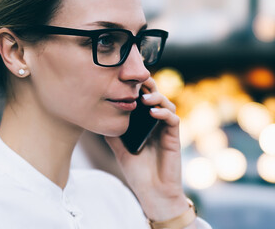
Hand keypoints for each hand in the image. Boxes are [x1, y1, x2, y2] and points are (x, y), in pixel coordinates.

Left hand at [105, 77, 188, 220]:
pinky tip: (153, 112)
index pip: (143, 101)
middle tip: (138, 82)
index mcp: (145, 125)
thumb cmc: (138, 174)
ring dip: (157, 98)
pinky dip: (164, 113)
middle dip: (149, 87)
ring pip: (167, 105)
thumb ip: (113, 135)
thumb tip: (100, 120)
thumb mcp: (120, 151)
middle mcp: (156, 125)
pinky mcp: (174, 138)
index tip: (127, 82)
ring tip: (144, 98)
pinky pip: (173, 120)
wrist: (153, 193)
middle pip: (156, 98)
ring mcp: (166, 130)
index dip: (138, 90)